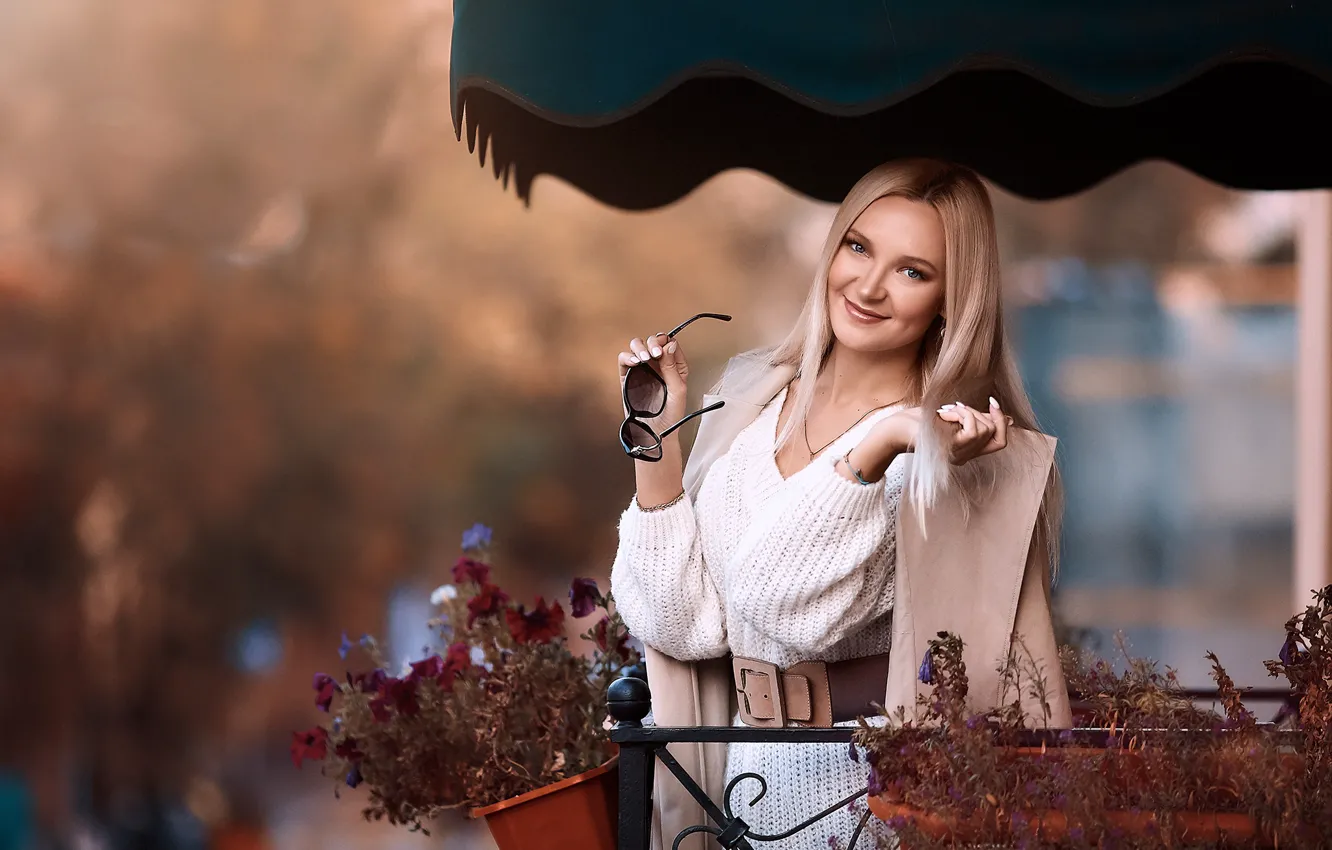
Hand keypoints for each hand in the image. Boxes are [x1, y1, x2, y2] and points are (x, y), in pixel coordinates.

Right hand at [617, 331, 690, 423]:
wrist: (656, 431)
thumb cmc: (671, 415)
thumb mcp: (677, 390)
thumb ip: (672, 367)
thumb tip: (669, 345)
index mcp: (673, 366)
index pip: (669, 343)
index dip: (665, 341)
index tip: (663, 349)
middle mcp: (657, 365)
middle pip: (652, 341)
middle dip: (653, 342)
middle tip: (654, 353)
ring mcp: (642, 369)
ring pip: (637, 346)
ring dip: (639, 347)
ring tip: (644, 358)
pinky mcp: (628, 376)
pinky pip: (624, 360)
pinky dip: (627, 357)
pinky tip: (634, 362)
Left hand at [864, 398, 1010, 463]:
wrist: (896, 428)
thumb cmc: (920, 422)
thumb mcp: (955, 418)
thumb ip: (977, 419)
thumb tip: (1008, 420)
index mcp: (967, 449)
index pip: (1000, 443)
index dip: (1002, 422)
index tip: (992, 403)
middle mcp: (964, 456)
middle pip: (992, 431)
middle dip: (976, 412)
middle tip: (954, 408)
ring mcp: (958, 455)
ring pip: (984, 430)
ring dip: (967, 412)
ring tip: (948, 411)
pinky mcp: (950, 450)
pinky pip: (973, 431)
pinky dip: (963, 415)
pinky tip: (946, 414)